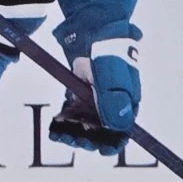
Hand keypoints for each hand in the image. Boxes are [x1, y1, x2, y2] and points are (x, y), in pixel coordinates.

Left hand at [48, 25, 140, 155]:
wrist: (93, 32)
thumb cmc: (108, 54)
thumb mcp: (113, 78)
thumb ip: (115, 101)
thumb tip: (119, 127)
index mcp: (126, 104)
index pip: (122, 132)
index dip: (113, 144)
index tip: (101, 149)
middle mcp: (111, 107)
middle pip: (100, 134)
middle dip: (88, 140)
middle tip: (74, 139)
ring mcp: (94, 103)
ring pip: (84, 127)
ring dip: (74, 134)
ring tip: (61, 135)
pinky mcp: (79, 97)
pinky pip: (71, 116)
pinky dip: (64, 123)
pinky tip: (55, 127)